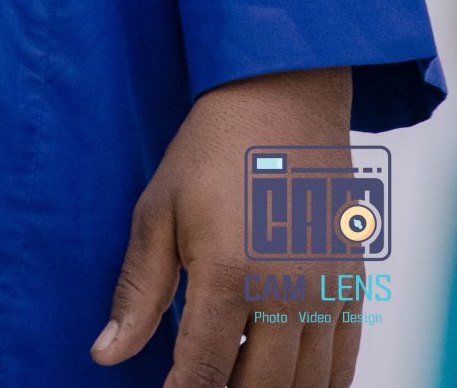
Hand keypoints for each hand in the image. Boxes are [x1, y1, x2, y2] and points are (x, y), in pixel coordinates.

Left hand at [92, 65, 360, 384]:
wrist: (280, 99)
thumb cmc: (211, 152)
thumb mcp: (158, 213)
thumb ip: (138, 293)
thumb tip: (106, 354)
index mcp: (229, 273)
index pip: (204, 375)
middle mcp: (287, 291)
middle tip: (198, 379)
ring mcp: (327, 292)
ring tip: (234, 370)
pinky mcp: (353, 286)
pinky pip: (342, 367)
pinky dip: (314, 384)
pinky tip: (278, 372)